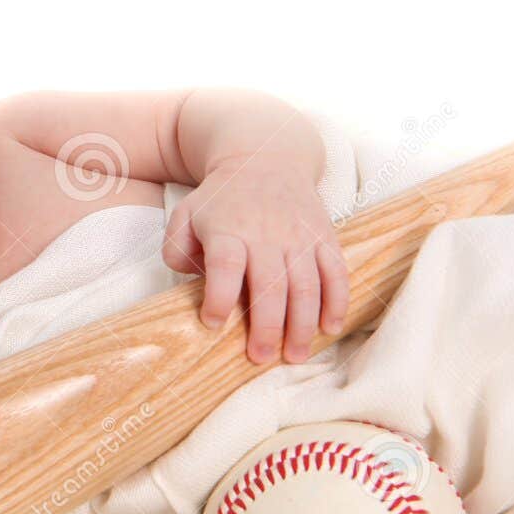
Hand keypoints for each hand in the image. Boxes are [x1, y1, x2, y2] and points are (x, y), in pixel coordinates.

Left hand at [162, 155, 348, 363]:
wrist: (265, 156)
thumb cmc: (220, 199)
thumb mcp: (186, 215)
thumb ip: (176, 248)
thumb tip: (187, 279)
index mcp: (228, 230)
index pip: (224, 265)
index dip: (219, 297)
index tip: (213, 323)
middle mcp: (267, 233)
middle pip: (270, 284)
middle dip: (266, 326)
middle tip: (259, 357)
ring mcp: (300, 236)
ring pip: (307, 285)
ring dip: (303, 325)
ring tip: (295, 356)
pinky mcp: (325, 236)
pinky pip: (336, 272)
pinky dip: (337, 302)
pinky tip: (330, 329)